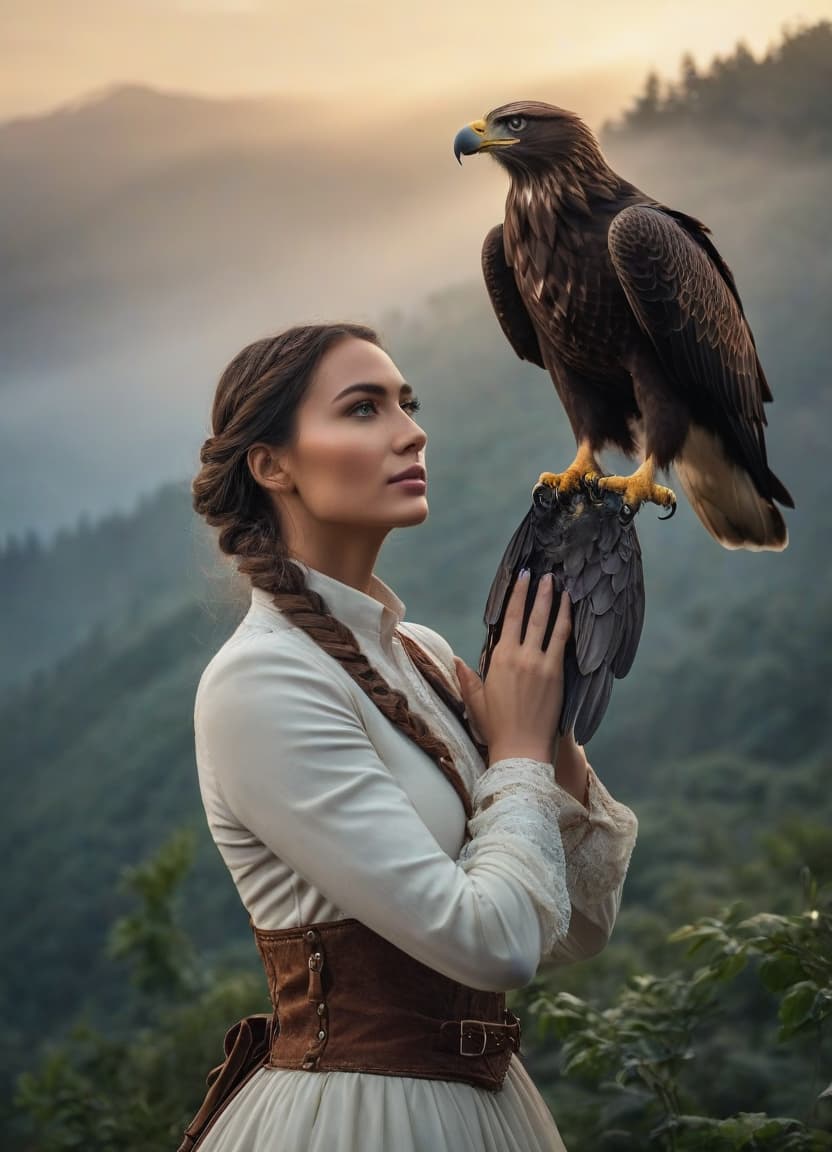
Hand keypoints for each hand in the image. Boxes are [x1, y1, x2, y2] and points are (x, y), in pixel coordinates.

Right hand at [455, 572, 571, 765]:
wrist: (521, 748)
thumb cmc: (497, 726)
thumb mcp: (476, 700)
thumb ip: (467, 677)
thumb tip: (456, 661)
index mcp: (500, 658)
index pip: (509, 618)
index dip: (517, 594)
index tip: (522, 577)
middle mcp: (521, 655)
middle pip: (532, 615)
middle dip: (539, 592)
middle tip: (546, 575)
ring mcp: (542, 664)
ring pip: (551, 625)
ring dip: (557, 603)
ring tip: (562, 586)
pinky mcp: (557, 674)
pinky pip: (563, 642)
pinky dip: (567, 624)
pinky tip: (571, 614)